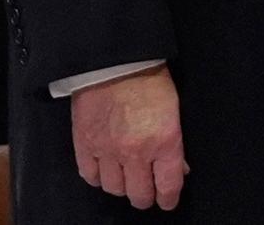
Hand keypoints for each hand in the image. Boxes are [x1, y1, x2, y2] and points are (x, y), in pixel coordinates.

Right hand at [70, 66, 186, 209]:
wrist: (115, 62)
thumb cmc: (150, 80)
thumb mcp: (174, 110)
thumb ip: (175, 143)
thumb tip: (179, 168)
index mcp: (164, 142)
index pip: (168, 186)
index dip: (169, 199)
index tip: (168, 201)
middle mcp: (136, 152)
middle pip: (138, 194)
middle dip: (145, 197)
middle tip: (147, 194)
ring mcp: (107, 151)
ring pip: (113, 188)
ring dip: (122, 187)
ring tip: (126, 180)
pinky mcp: (84, 145)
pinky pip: (89, 175)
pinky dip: (97, 178)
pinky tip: (105, 171)